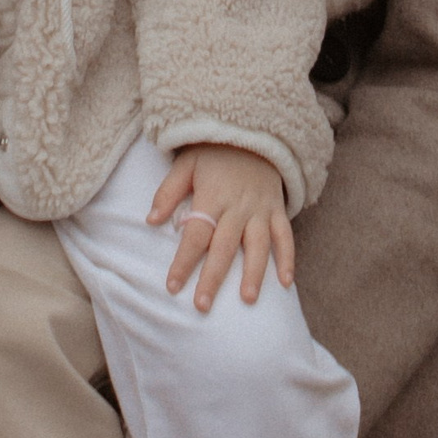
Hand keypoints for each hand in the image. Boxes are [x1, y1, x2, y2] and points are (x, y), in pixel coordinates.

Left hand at [149, 143, 293, 310]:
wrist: (250, 131)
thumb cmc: (212, 153)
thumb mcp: (185, 163)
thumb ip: (168, 192)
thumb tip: (150, 220)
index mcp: (212, 196)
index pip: (195, 234)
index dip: (183, 261)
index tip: (172, 286)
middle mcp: (237, 206)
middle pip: (224, 246)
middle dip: (213, 277)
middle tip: (202, 306)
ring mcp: (260, 209)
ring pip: (258, 245)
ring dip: (254, 273)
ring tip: (247, 299)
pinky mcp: (277, 210)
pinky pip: (285, 236)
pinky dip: (287, 259)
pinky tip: (285, 283)